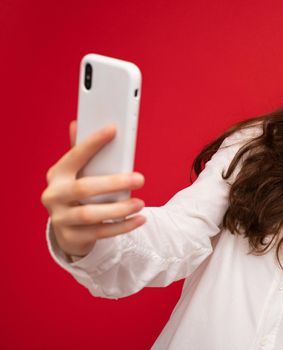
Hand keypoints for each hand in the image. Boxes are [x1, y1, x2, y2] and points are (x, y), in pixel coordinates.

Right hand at [40, 120, 146, 257]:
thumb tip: (77, 124)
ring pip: (91, 214)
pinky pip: (100, 232)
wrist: (69, 230)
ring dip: (119, 208)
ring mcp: (60, 218)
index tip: (113, 129)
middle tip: (140, 179)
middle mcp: (54, 196)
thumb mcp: (78, 174)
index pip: (74, 156)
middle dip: (114, 183)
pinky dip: (122, 226)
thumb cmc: (78, 194)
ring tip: (140, 203)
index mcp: (57, 175)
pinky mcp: (72, 237)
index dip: (93, 142)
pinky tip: (140, 219)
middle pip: (84, 189)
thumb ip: (82, 153)